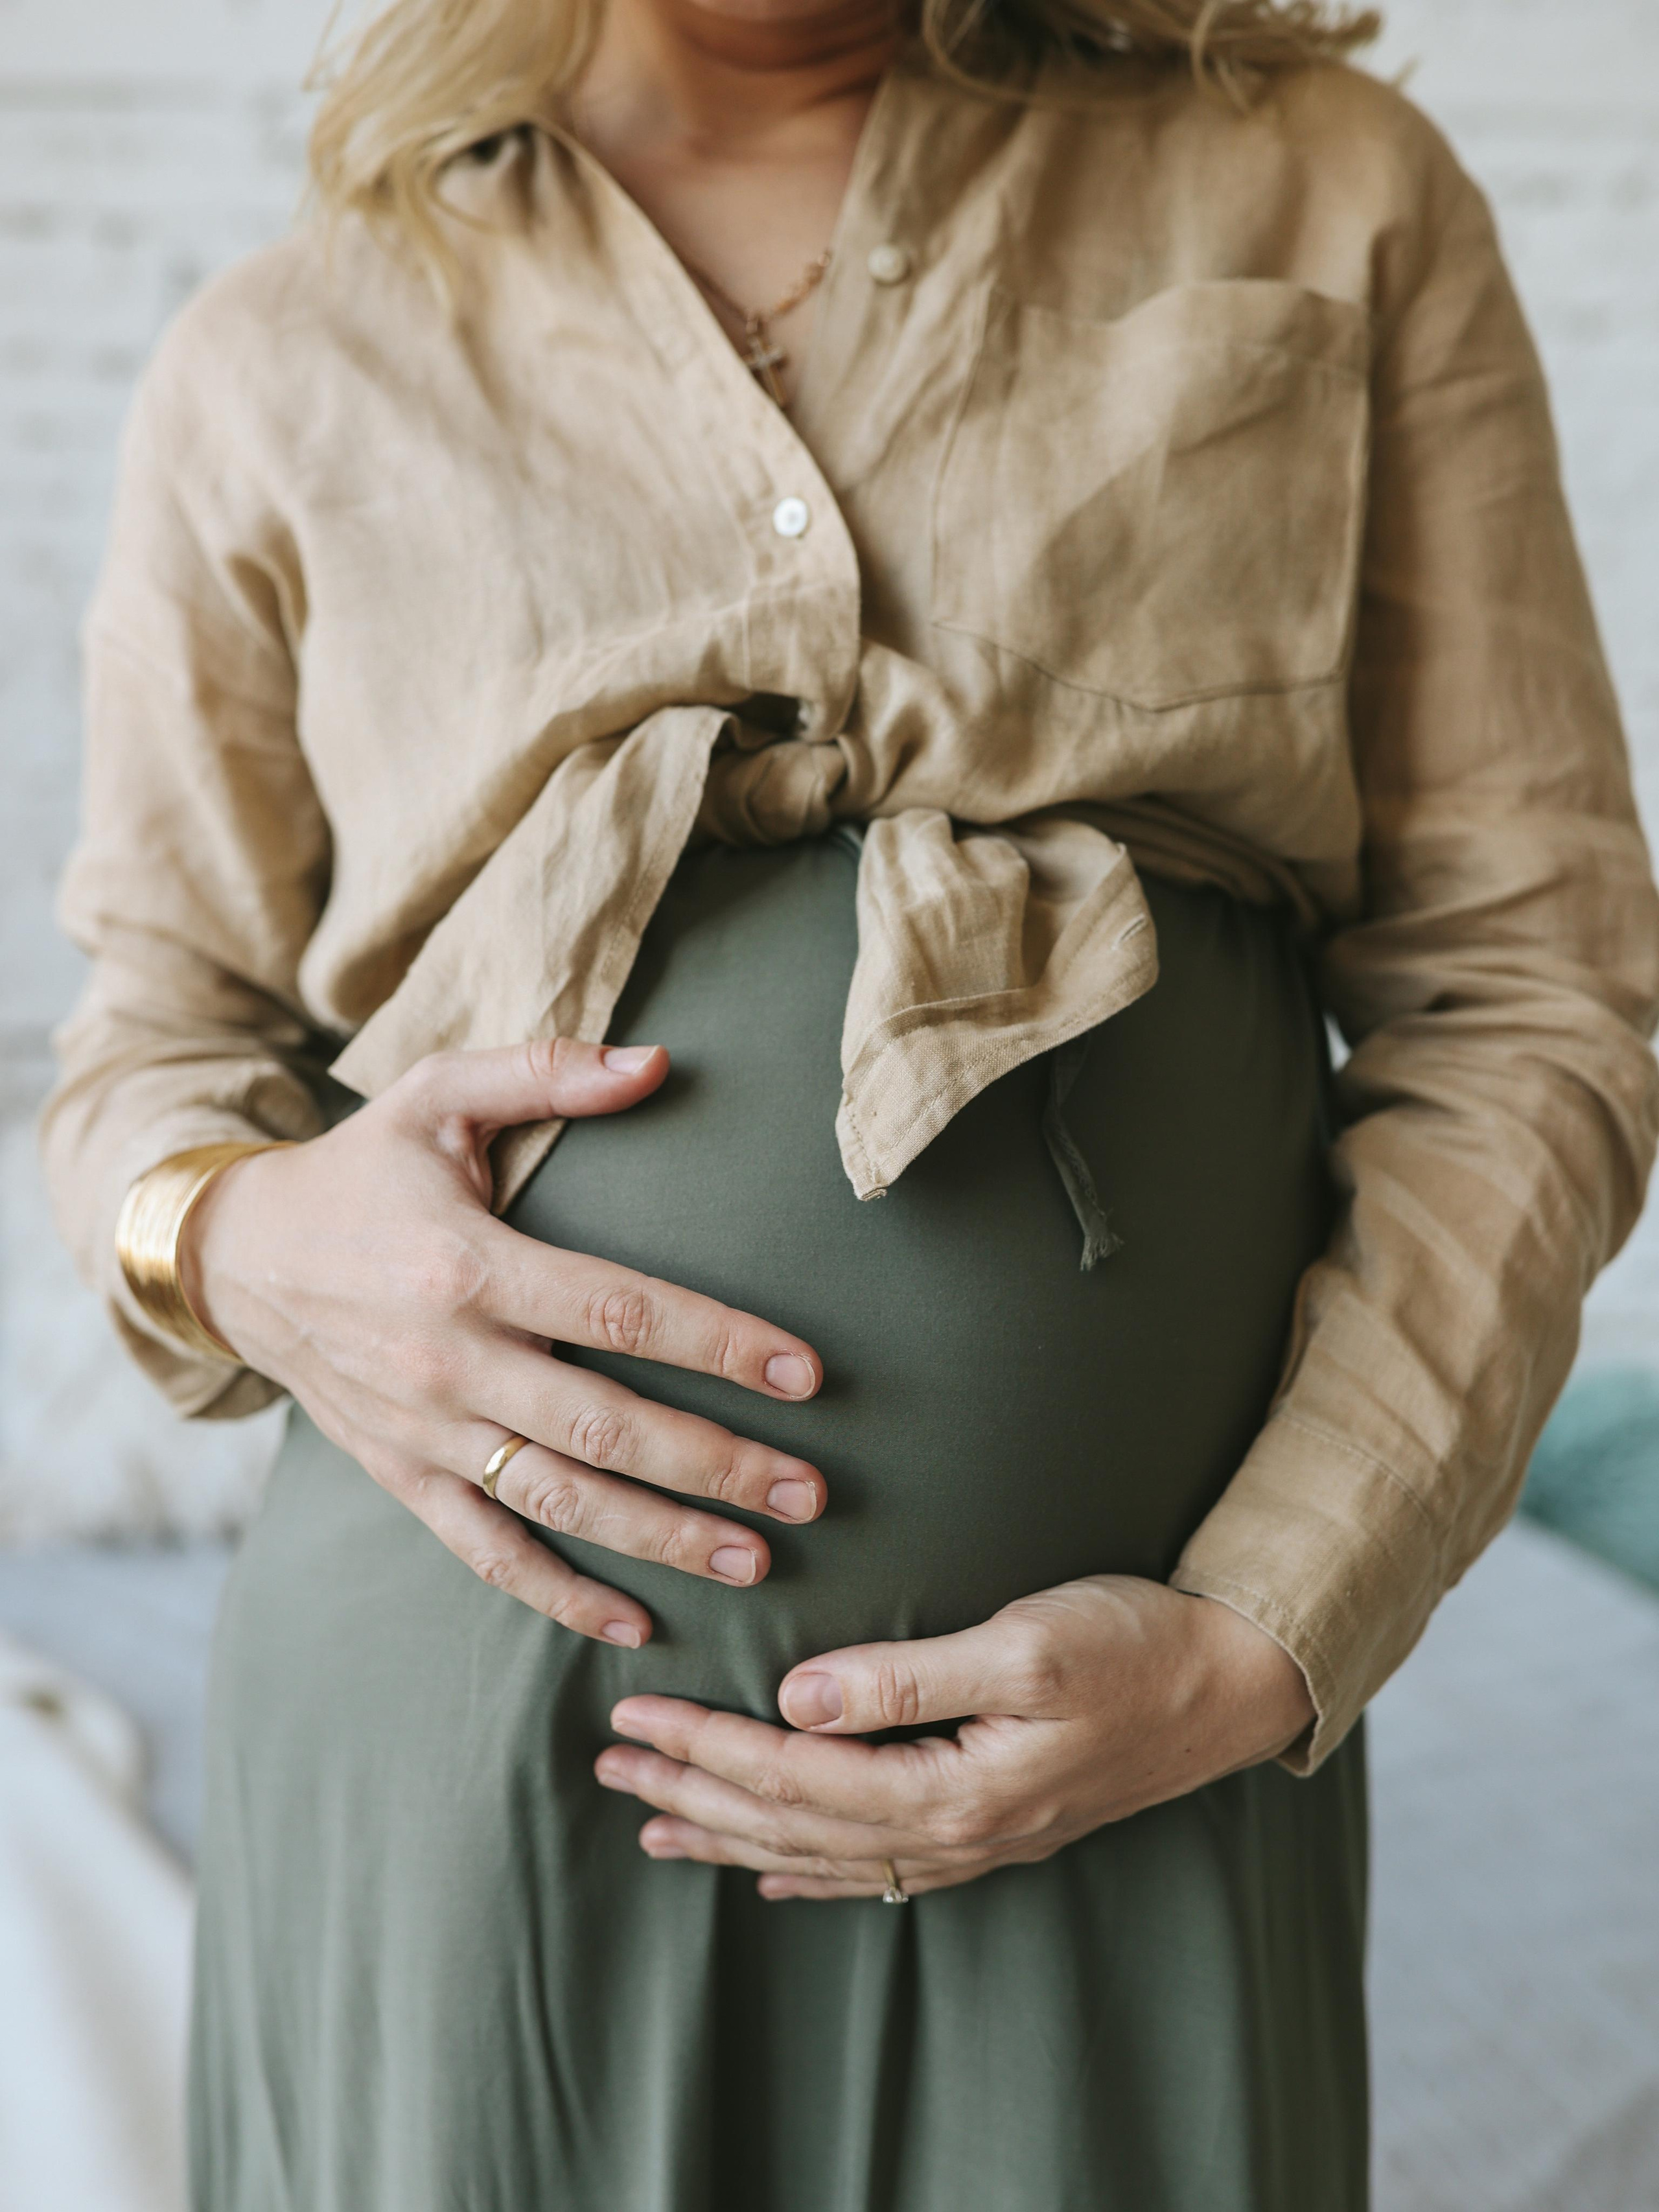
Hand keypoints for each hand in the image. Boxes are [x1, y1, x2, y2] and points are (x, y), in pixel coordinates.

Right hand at [183, 1039, 825, 1645]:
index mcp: (470, 1265)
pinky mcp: (402, 1475)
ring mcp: (426, 1430)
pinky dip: (556, 1594)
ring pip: (559, 1499)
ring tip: (753, 1562)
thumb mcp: (434, 1094)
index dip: (717, 1342)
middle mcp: (450, 1360)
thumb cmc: (356, 1171)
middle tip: (807, 1494)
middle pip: (605, 1425)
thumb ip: (545, 1072)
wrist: (233, 1257)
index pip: (618, 1309)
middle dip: (715, 1464)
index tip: (805, 1373)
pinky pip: (485, 1549)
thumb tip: (657, 1060)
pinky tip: (634, 1625)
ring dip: (660, 1538)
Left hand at [594, 1577, 1314, 1894]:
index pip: (794, 1776)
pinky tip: (769, 1875)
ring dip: (733, 1834)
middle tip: (611, 1765)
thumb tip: (797, 1696)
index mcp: (953, 1788)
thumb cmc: (1134, 1644)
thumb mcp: (1024, 1643)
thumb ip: (907, 1676)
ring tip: (655, 1821)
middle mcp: (954, 1832)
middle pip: (792, 1824)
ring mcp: (975, 1839)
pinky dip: (809, 1870)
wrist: (1232, 1681)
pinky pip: (877, 1867)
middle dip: (695, 1792)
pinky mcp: (995, 1824)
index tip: (633, 1715)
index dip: (706, 1745)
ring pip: (823, 1854)